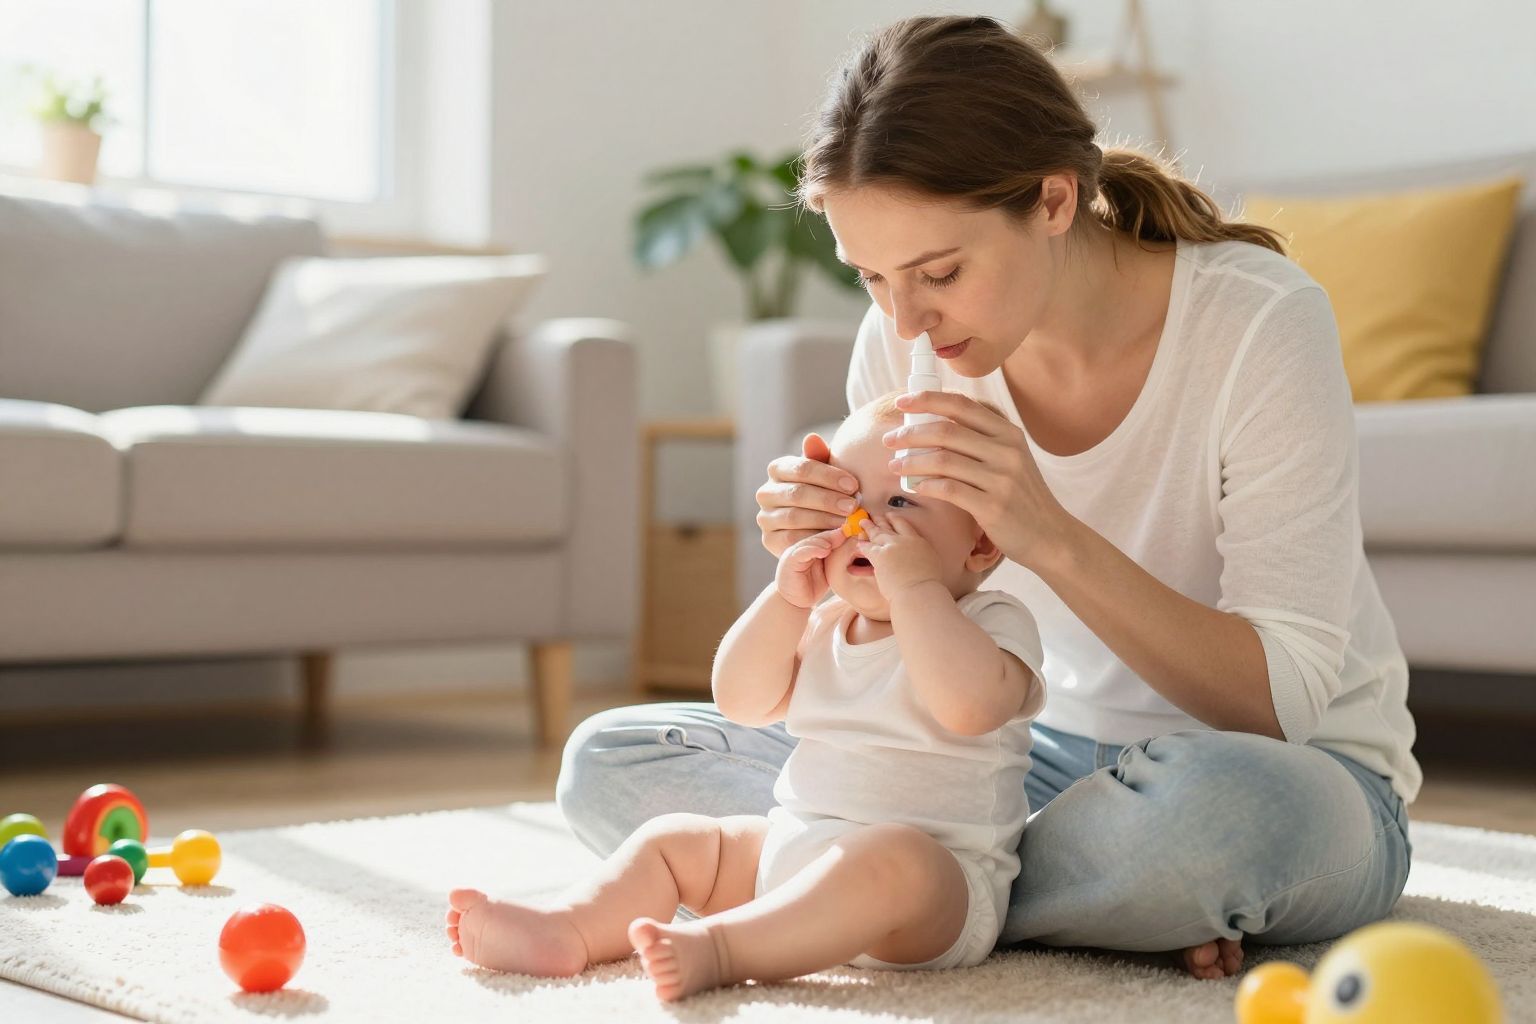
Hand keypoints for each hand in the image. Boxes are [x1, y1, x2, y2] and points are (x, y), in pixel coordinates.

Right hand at [756, 432, 860, 558]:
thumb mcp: (826, 474)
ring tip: (847, 522)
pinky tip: (835, 538)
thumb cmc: (825, 492)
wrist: (818, 527)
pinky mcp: (769, 540)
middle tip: (852, 506)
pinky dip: (815, 539)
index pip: (802, 468)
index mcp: (777, 469)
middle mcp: (765, 492)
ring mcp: (765, 517)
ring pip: (794, 517)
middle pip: (797, 493)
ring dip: (824, 520)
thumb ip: (821, 457)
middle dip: (828, 500)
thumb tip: (812, 438)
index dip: (829, 476)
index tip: (853, 485)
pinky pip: (791, 540)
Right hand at [775, 527, 847, 608]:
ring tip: (839, 540)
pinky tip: (825, 551)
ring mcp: (794, 552)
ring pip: (811, 541)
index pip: (826, 536)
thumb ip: (835, 559)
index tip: (856, 530)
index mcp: (811, 547)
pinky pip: (801, 552)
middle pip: (819, 535)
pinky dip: (813, 550)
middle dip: (835, 534)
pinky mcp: (790, 562)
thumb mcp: (827, 571)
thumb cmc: (811, 587)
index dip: (841, 533)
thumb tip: (852, 546)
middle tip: (850, 531)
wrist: (794, 603)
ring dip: (826, 540)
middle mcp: (802, 547)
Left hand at [854, 514, 943, 598]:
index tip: (890, 516)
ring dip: (869, 527)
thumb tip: (921, 556)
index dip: (895, 520)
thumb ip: (923, 555)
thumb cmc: (927, 586)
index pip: (904, 525)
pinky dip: (862, 545)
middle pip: (890, 526)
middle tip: (874, 515)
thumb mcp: (932, 563)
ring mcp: (892, 546)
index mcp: (918, 542)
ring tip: (862, 522)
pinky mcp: (880, 556)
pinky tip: (858, 542)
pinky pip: (868, 548)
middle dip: (880, 520)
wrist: (919, 592)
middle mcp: (905, 540)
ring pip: (877, 533)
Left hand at [884, 391, 1072, 574]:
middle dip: (910, 432)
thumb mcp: (1011, 459)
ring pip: (943, 459)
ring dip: (911, 461)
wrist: (1049, 536)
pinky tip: (914, 487)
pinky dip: (925, 485)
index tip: (903, 402)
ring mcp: (1001, 478)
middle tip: (889, 440)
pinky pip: (948, 489)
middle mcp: (1007, 450)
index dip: (928, 399)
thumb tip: (933, 424)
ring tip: (894, 466)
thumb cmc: (1021, 497)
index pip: (962, 405)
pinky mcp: (993, 505)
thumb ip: (982, 440)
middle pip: (946, 430)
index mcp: (1008, 433)